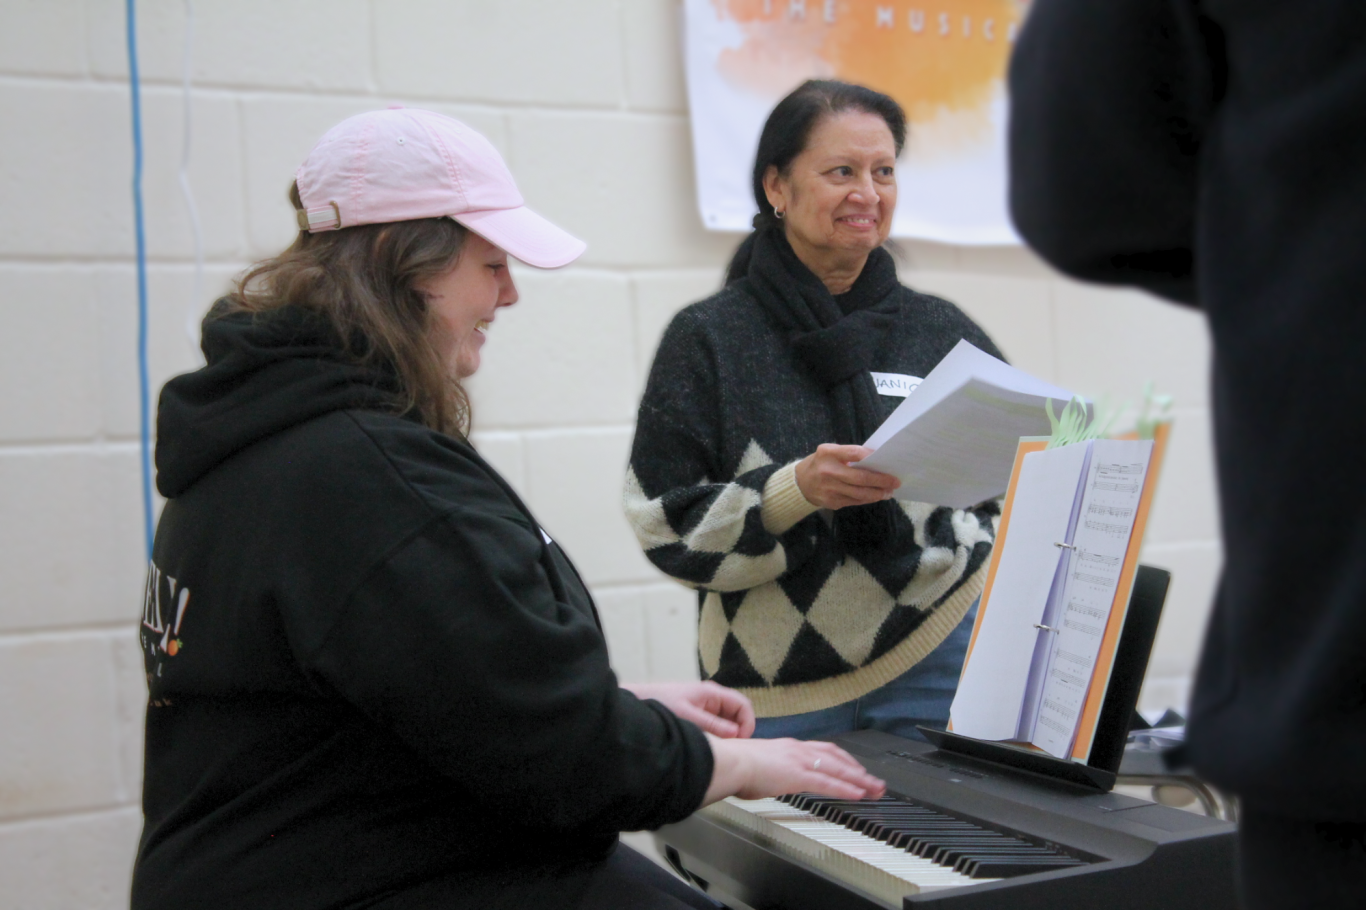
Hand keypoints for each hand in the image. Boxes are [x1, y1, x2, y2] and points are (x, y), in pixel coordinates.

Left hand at [624, 681, 755, 738]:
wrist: (640, 701)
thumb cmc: (663, 705)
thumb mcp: (689, 718)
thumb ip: (713, 725)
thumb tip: (736, 734)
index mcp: (713, 692)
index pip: (743, 705)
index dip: (747, 723)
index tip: (741, 741)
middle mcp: (712, 697)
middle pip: (737, 713)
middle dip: (738, 730)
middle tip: (730, 748)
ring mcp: (706, 705)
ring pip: (728, 720)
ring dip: (728, 734)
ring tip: (719, 747)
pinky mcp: (699, 713)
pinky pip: (717, 723)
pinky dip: (718, 734)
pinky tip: (710, 744)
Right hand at [703, 735, 886, 804]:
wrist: (729, 761)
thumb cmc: (735, 764)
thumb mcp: (758, 763)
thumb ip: (768, 769)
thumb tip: (764, 778)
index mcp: (789, 747)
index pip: (823, 750)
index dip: (843, 760)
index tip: (855, 769)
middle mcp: (798, 749)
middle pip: (837, 757)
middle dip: (859, 770)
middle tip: (875, 782)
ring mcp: (800, 761)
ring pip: (838, 769)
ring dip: (860, 780)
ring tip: (875, 789)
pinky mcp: (798, 775)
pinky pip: (828, 782)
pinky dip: (846, 788)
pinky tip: (858, 794)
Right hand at [794, 444, 899, 509]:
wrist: (799, 484)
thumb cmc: (820, 464)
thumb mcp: (829, 452)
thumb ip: (848, 454)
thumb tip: (875, 460)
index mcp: (827, 454)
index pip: (854, 453)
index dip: (870, 456)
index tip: (884, 459)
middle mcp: (828, 472)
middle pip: (860, 478)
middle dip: (881, 481)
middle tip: (895, 482)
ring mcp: (830, 489)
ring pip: (860, 493)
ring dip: (878, 493)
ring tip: (889, 491)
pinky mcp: (832, 502)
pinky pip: (855, 501)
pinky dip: (868, 499)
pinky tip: (876, 496)